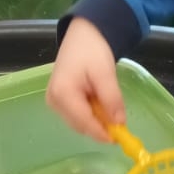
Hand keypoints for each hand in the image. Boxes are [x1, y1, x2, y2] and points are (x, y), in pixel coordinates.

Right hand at [45, 19, 122, 141]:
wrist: (82, 35)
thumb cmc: (92, 50)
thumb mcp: (105, 73)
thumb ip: (112, 99)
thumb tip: (119, 123)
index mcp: (62, 93)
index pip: (84, 122)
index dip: (102, 132)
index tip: (120, 137)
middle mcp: (53, 100)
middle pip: (81, 125)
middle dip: (100, 126)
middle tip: (118, 119)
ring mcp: (53, 101)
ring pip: (79, 123)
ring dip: (96, 120)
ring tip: (107, 102)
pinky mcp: (57, 101)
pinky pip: (77, 116)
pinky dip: (90, 114)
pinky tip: (98, 102)